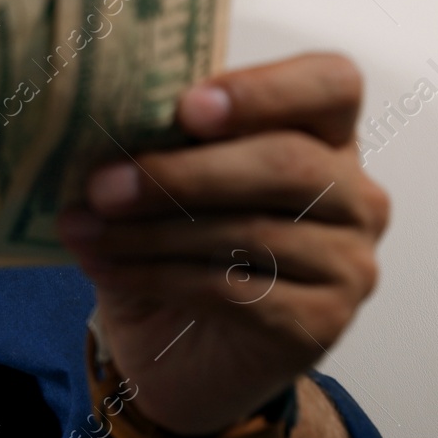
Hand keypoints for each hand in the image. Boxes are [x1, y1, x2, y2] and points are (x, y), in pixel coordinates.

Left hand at [56, 52, 388, 436]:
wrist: (176, 352)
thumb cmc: (173, 248)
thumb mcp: (156, 186)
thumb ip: (151, 148)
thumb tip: (94, 127)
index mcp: (320, 134)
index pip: (330, 85)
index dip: (264, 90)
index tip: (188, 106)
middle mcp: (352, 194)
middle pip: (286, 162)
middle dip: (181, 173)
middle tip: (102, 184)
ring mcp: (347, 261)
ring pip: (252, 231)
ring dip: (151, 231)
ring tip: (85, 230)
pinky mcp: (321, 321)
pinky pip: (235, 290)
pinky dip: (156, 276)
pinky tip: (105, 268)